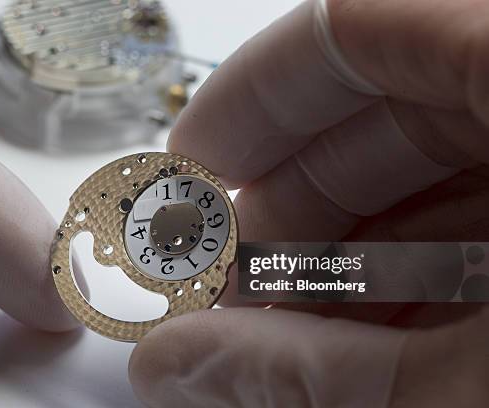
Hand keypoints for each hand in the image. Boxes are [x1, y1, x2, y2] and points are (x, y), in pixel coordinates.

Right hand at [129, 0, 488, 405]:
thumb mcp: (467, 394)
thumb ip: (312, 370)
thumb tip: (175, 363)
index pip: (360, 28)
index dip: (255, 95)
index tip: (190, 168)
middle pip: (393, 102)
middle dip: (293, 198)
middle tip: (229, 281)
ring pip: (440, 163)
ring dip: (348, 247)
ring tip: (288, 325)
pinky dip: (420, 266)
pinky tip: (371, 330)